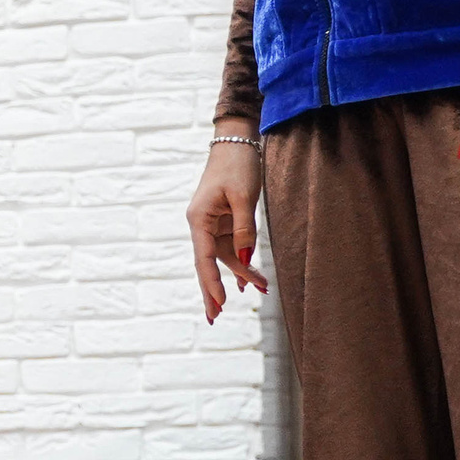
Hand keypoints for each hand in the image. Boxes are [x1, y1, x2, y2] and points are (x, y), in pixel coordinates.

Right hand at [185, 126, 266, 321]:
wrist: (236, 142)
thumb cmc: (238, 166)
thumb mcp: (244, 198)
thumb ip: (244, 230)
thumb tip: (244, 259)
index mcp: (199, 219)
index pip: (203, 258)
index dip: (211, 281)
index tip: (220, 302)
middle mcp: (201, 225)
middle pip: (206, 264)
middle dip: (211, 290)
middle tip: (214, 318)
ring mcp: (211, 223)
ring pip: (223, 256)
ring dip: (240, 273)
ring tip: (260, 289)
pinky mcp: (223, 221)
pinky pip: (231, 246)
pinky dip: (240, 261)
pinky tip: (247, 280)